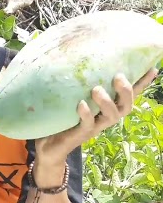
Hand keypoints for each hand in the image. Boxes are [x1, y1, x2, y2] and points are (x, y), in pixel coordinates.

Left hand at [35, 68, 158, 165]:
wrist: (49, 146)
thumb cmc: (62, 118)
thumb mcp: (72, 98)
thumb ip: (79, 84)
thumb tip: (76, 57)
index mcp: (107, 107)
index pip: (128, 95)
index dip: (141, 83)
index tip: (153, 68)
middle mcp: (105, 117)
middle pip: (126, 106)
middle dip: (126, 91)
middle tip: (118, 76)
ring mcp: (95, 126)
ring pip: (111, 116)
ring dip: (106, 102)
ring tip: (97, 89)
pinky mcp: (82, 134)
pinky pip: (88, 124)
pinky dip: (86, 114)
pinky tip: (81, 104)